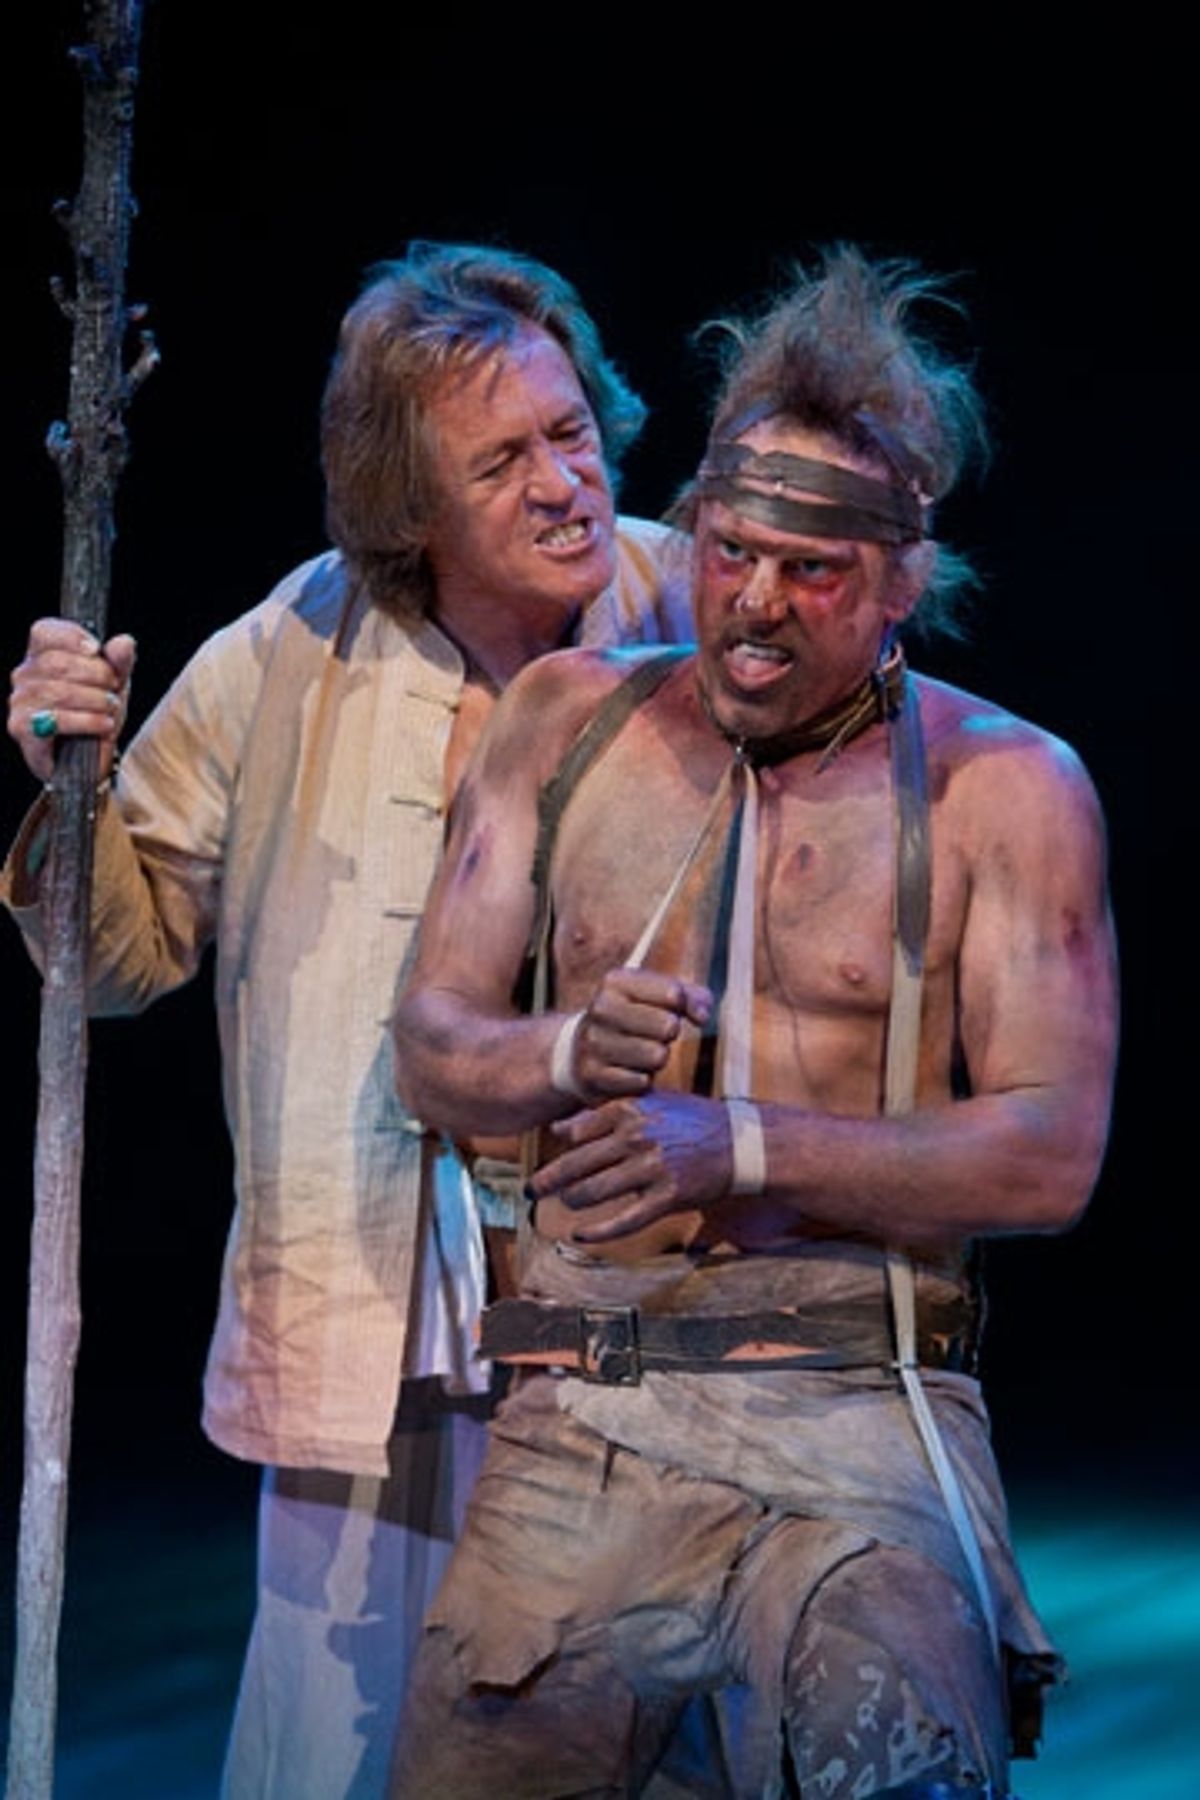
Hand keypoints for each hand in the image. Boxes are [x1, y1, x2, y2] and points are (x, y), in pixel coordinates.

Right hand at [8, 619, 135, 782]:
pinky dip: (87, 721)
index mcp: (41, 656)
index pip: (44, 632)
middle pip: (56, 662)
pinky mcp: (22, 728)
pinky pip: (55, 720)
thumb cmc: (96, 714)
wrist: (90, 760)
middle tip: (113, 688)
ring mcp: (20, 702)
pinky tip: (103, 725)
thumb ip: (119, 662)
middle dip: (95, 674)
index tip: (96, 649)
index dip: (70, 636)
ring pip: (57, 691)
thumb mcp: (114, 684)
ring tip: (111, 708)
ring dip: (94, 700)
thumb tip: (124, 642)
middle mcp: (25, 676)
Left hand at [530, 1091, 731, 1242]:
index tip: (546, 1162)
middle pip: (574, 1165)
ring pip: (592, 1193)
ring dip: (572, 1202)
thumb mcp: (648, 1103)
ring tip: (567, 1204)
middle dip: (546, 1182)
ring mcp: (651, 1168)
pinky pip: (622, 1221)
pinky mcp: (665, 1197)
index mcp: (628, 1110)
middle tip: (530, 1192)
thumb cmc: (689, 1120)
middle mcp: (635, 1137)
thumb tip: (556, 1129)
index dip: (557, 1151)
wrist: (737, 1143)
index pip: (574, 1134)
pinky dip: (597, 1232)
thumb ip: (601, 1113)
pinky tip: (580, 1236)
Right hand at [567, 967, 712, 1100]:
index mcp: (617, 981)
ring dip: (657, 1059)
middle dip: (669, 1034)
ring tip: (641, 1053)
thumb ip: (690, 996)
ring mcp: (593, 1042)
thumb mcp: (654, 995)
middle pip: (667, 1026)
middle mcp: (601, 1008)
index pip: (673, 993)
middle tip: (655, 1035)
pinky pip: (641, 1082)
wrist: (576, 1050)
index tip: (682, 1011)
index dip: (688, 1006)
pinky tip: (628, 1071)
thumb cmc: (631, 1018)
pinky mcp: (593, 1074)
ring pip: (656, 1056)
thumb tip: (702, 1015)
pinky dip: (642, 1080)